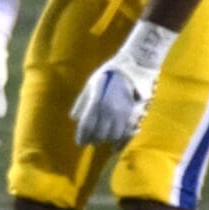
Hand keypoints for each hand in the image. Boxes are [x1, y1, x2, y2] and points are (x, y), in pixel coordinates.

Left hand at [70, 21, 175, 147]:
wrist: (133, 66)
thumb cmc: (109, 73)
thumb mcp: (91, 84)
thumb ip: (82, 102)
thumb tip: (74, 118)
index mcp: (97, 103)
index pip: (87, 126)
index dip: (82, 136)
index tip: (80, 143)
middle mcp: (109, 111)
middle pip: (100, 134)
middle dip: (94, 139)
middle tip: (91, 141)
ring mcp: (123, 114)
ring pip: (114, 135)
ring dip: (107, 140)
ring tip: (103, 140)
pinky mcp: (134, 114)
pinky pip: (127, 132)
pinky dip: (121, 140)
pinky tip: (117, 143)